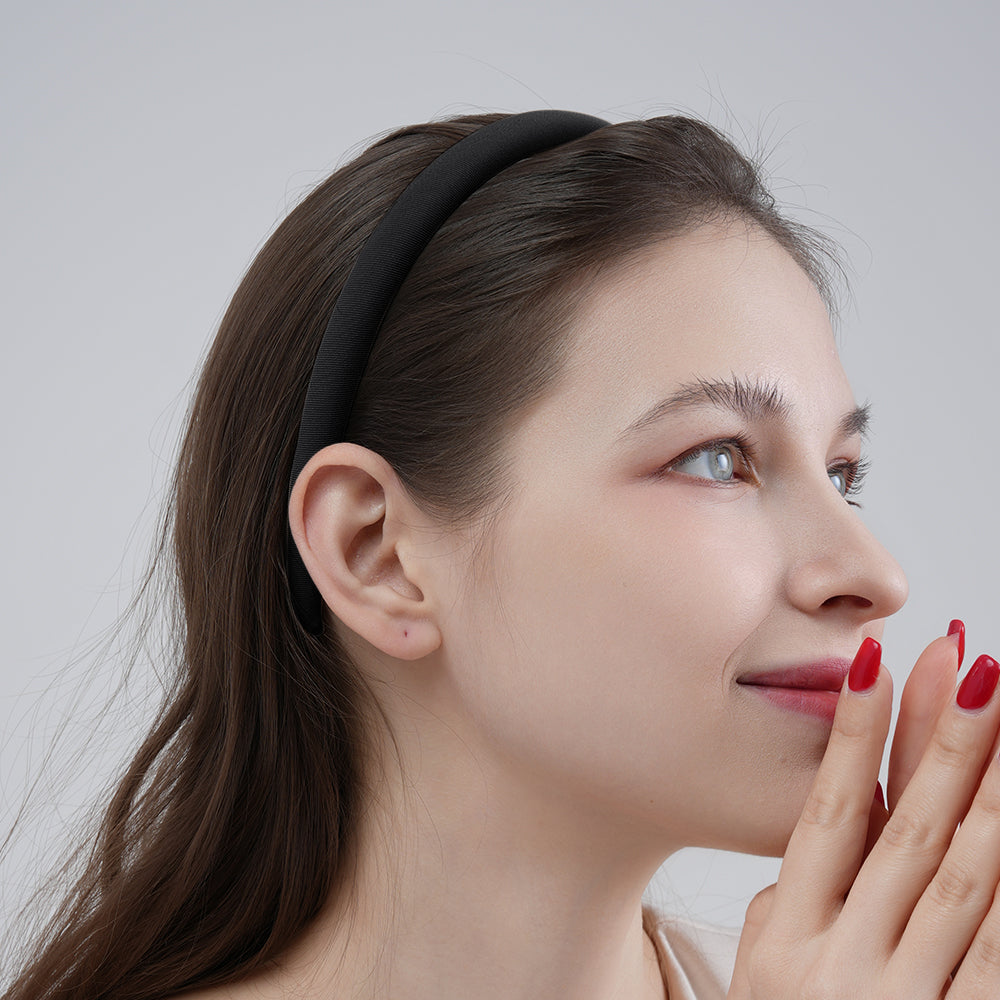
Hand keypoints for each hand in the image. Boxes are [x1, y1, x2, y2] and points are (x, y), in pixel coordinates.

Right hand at [728, 631, 999, 998]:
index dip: (851, 735)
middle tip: (977, 666)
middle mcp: (839, 961)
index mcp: (788, 935)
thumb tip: (826, 817)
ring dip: (991, 797)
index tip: (871, 660)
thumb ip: (790, 899)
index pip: (823, 811)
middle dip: (942, 742)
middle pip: (903, 832)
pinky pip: (998, 953)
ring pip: (963, 883)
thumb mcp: (764, 972)